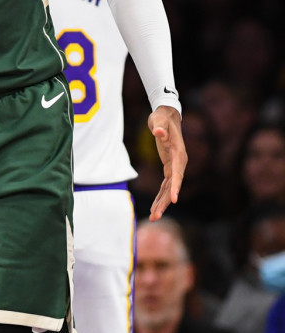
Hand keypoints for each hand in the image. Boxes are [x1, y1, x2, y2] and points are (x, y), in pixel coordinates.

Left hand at [148, 105, 186, 220]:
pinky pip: (165, 185)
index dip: (175, 187)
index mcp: (178, 154)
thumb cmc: (162, 118)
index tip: (173, 200)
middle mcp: (179, 162)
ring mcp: (175, 165)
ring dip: (161, 203)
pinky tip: (154, 206)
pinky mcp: (169, 166)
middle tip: (155, 216)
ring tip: (153, 217)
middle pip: (173, 186)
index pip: (177, 174)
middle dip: (164, 202)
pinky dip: (160, 195)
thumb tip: (159, 132)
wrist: (166, 115)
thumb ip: (160, 127)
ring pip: (168, 188)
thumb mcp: (159, 120)